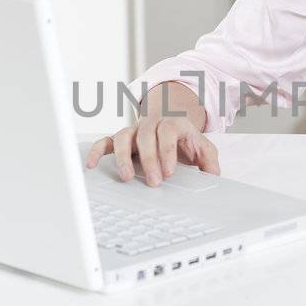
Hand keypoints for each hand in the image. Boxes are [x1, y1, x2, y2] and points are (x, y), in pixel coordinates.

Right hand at [84, 116, 219, 186]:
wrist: (170, 124)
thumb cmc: (185, 141)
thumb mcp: (202, 148)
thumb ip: (210, 161)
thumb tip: (214, 176)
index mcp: (173, 124)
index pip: (168, 132)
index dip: (167, 151)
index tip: (169, 172)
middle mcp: (151, 125)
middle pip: (146, 136)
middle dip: (149, 159)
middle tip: (153, 182)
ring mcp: (134, 131)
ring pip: (123, 136)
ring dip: (123, 157)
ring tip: (126, 178)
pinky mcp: (121, 139)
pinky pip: (105, 141)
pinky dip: (96, 151)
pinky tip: (91, 164)